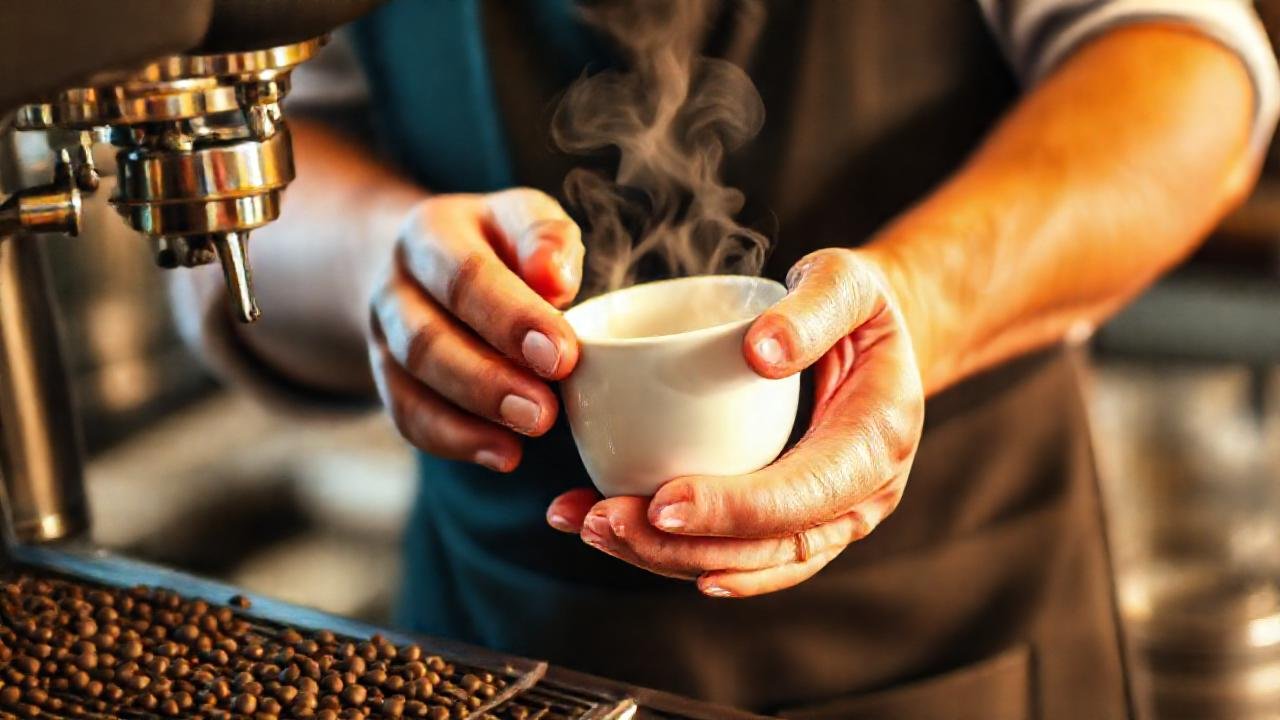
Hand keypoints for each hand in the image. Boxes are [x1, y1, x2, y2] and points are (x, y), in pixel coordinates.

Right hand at [368, 189, 583, 470]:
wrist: (428, 262)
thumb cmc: (498, 243)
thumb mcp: (524, 218)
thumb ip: (546, 239)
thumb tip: (555, 279)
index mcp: (432, 232)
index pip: (466, 276)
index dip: (513, 319)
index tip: (562, 356)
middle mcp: (396, 282)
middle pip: (427, 337)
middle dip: (489, 380)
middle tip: (545, 412)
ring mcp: (384, 334)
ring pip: (412, 381)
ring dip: (474, 413)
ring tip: (531, 430)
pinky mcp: (386, 378)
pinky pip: (408, 416)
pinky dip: (456, 440)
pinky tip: (504, 454)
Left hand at [546, 249, 924, 596]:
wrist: (877, 338)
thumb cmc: (858, 305)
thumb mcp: (849, 281)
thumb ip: (814, 308)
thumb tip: (762, 351)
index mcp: (876, 441)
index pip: (802, 494)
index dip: (732, 508)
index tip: (663, 502)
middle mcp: (861, 497)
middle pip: (768, 546)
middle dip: (681, 545)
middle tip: (603, 520)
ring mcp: (831, 519)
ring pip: (748, 564)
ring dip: (666, 557)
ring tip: (592, 527)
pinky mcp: (795, 523)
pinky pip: (741, 557)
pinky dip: (679, 555)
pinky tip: (622, 543)